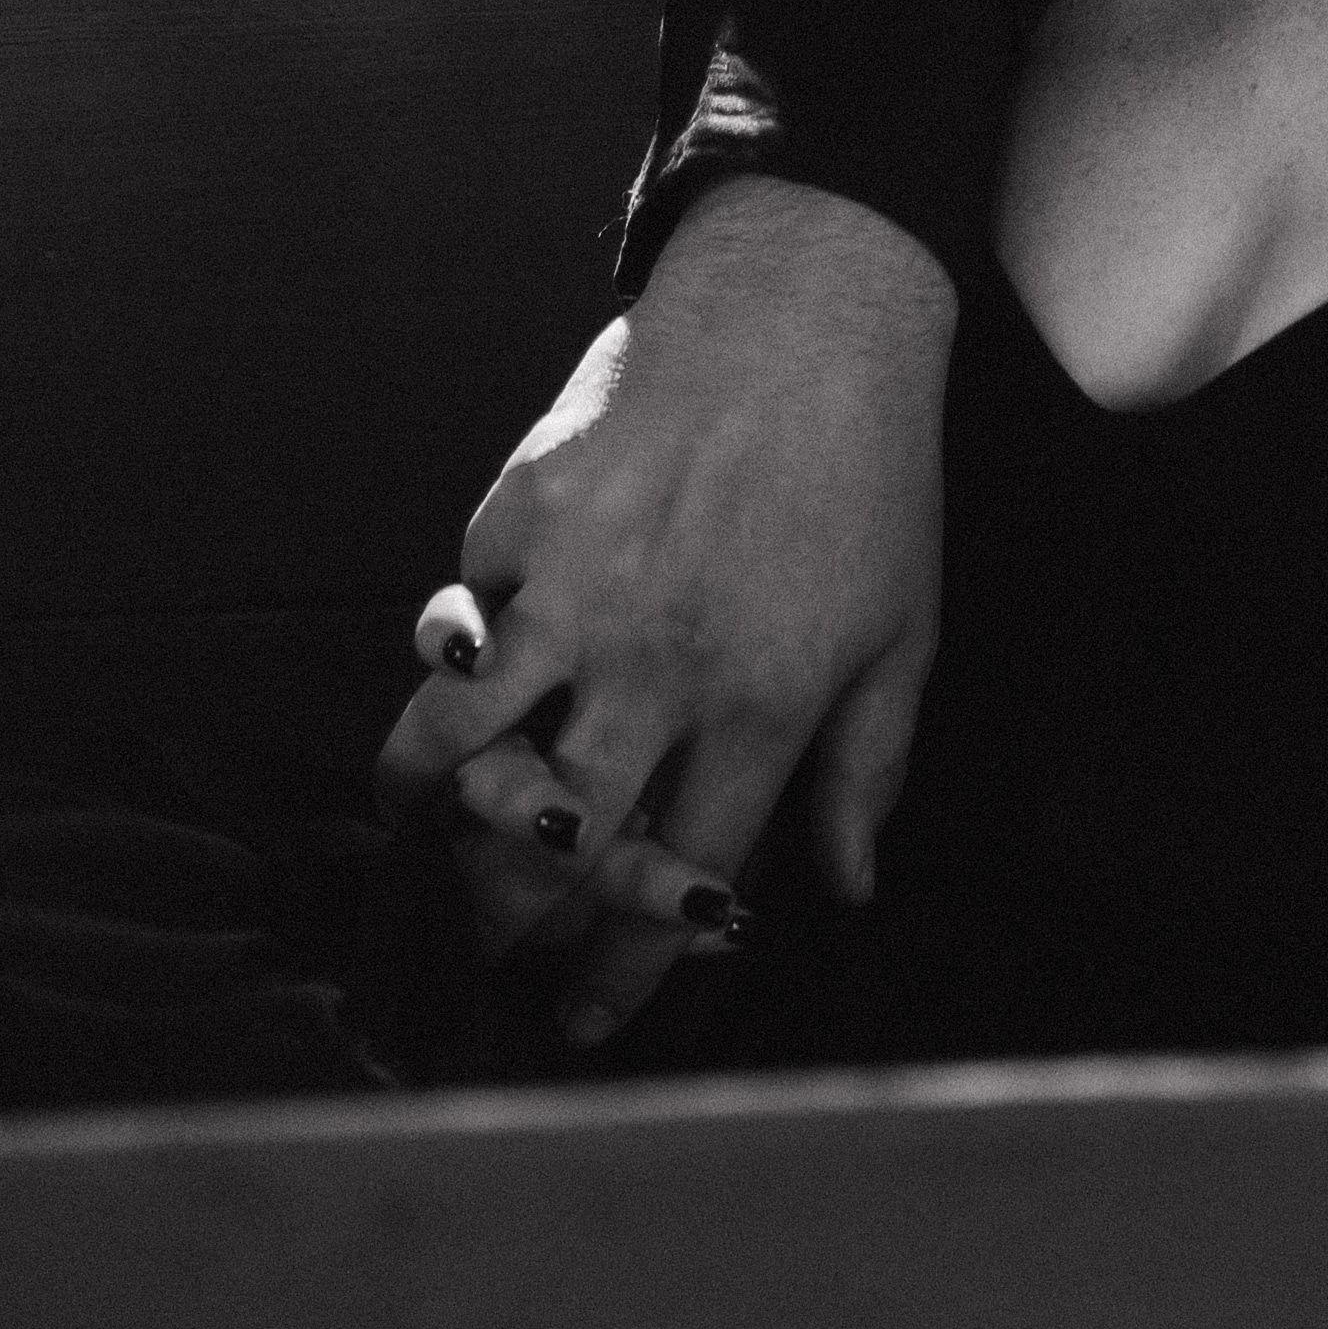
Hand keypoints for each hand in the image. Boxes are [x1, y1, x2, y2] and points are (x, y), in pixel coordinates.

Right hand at [369, 175, 954, 1046]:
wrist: (810, 307)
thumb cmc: (871, 473)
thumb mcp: (905, 629)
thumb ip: (868, 770)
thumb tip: (842, 895)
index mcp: (759, 707)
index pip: (671, 890)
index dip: (619, 975)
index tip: (583, 1020)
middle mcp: (655, 663)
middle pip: (548, 847)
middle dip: (505, 933)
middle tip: (487, 961)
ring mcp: (576, 587)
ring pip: (459, 745)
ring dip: (429, 809)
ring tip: (422, 835)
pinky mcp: (521, 511)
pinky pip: (457, 616)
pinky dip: (445, 653)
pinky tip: (451, 674)